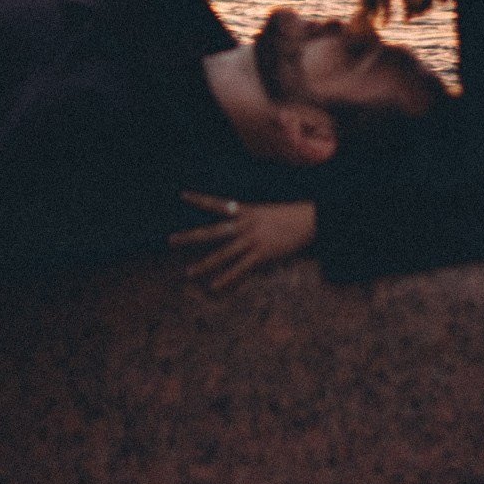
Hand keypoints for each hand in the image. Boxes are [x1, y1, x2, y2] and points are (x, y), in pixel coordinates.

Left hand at [169, 192, 315, 291]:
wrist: (313, 219)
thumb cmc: (294, 216)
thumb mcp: (269, 213)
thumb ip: (253, 222)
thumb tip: (241, 230)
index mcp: (247, 211)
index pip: (218, 204)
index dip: (200, 200)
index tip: (183, 195)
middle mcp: (245, 224)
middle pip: (212, 232)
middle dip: (190, 237)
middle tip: (171, 240)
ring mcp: (252, 240)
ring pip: (223, 254)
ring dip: (204, 265)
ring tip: (188, 273)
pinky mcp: (262, 254)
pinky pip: (240, 269)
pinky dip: (227, 280)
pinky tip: (214, 288)